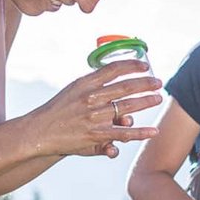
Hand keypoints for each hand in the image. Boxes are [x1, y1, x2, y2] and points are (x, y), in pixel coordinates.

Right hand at [26, 60, 162, 157]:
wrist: (40, 132)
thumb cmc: (59, 110)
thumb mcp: (73, 89)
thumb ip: (95, 83)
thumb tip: (117, 75)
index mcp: (85, 83)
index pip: (113, 68)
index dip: (132, 65)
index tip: (145, 64)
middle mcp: (91, 98)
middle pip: (125, 87)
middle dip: (146, 83)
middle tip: (159, 82)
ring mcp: (95, 117)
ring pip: (128, 107)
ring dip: (146, 101)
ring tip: (158, 98)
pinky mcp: (97, 135)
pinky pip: (124, 133)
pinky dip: (141, 132)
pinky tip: (154, 130)